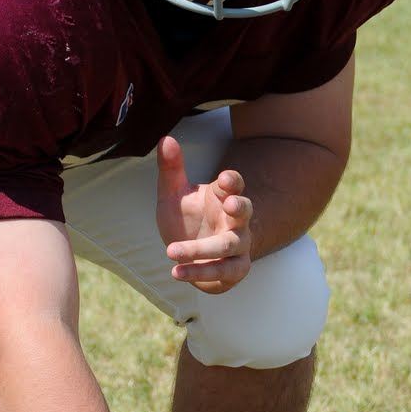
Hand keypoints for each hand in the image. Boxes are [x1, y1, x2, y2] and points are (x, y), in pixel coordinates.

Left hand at [156, 135, 253, 294]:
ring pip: (229, 246)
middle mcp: (235, 221)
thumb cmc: (186, 219)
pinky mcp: (234, 270)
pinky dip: (199, 273)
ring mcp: (238, 246)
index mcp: (223, 198)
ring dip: (203, 250)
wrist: (190, 257)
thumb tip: (165, 138)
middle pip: (245, 211)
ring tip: (171, 252)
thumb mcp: (173, 194)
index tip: (224, 179)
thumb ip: (171, 169)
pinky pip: (222, 272)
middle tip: (231, 205)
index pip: (234, 185)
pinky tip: (176, 273)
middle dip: (240, 207)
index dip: (232, 182)